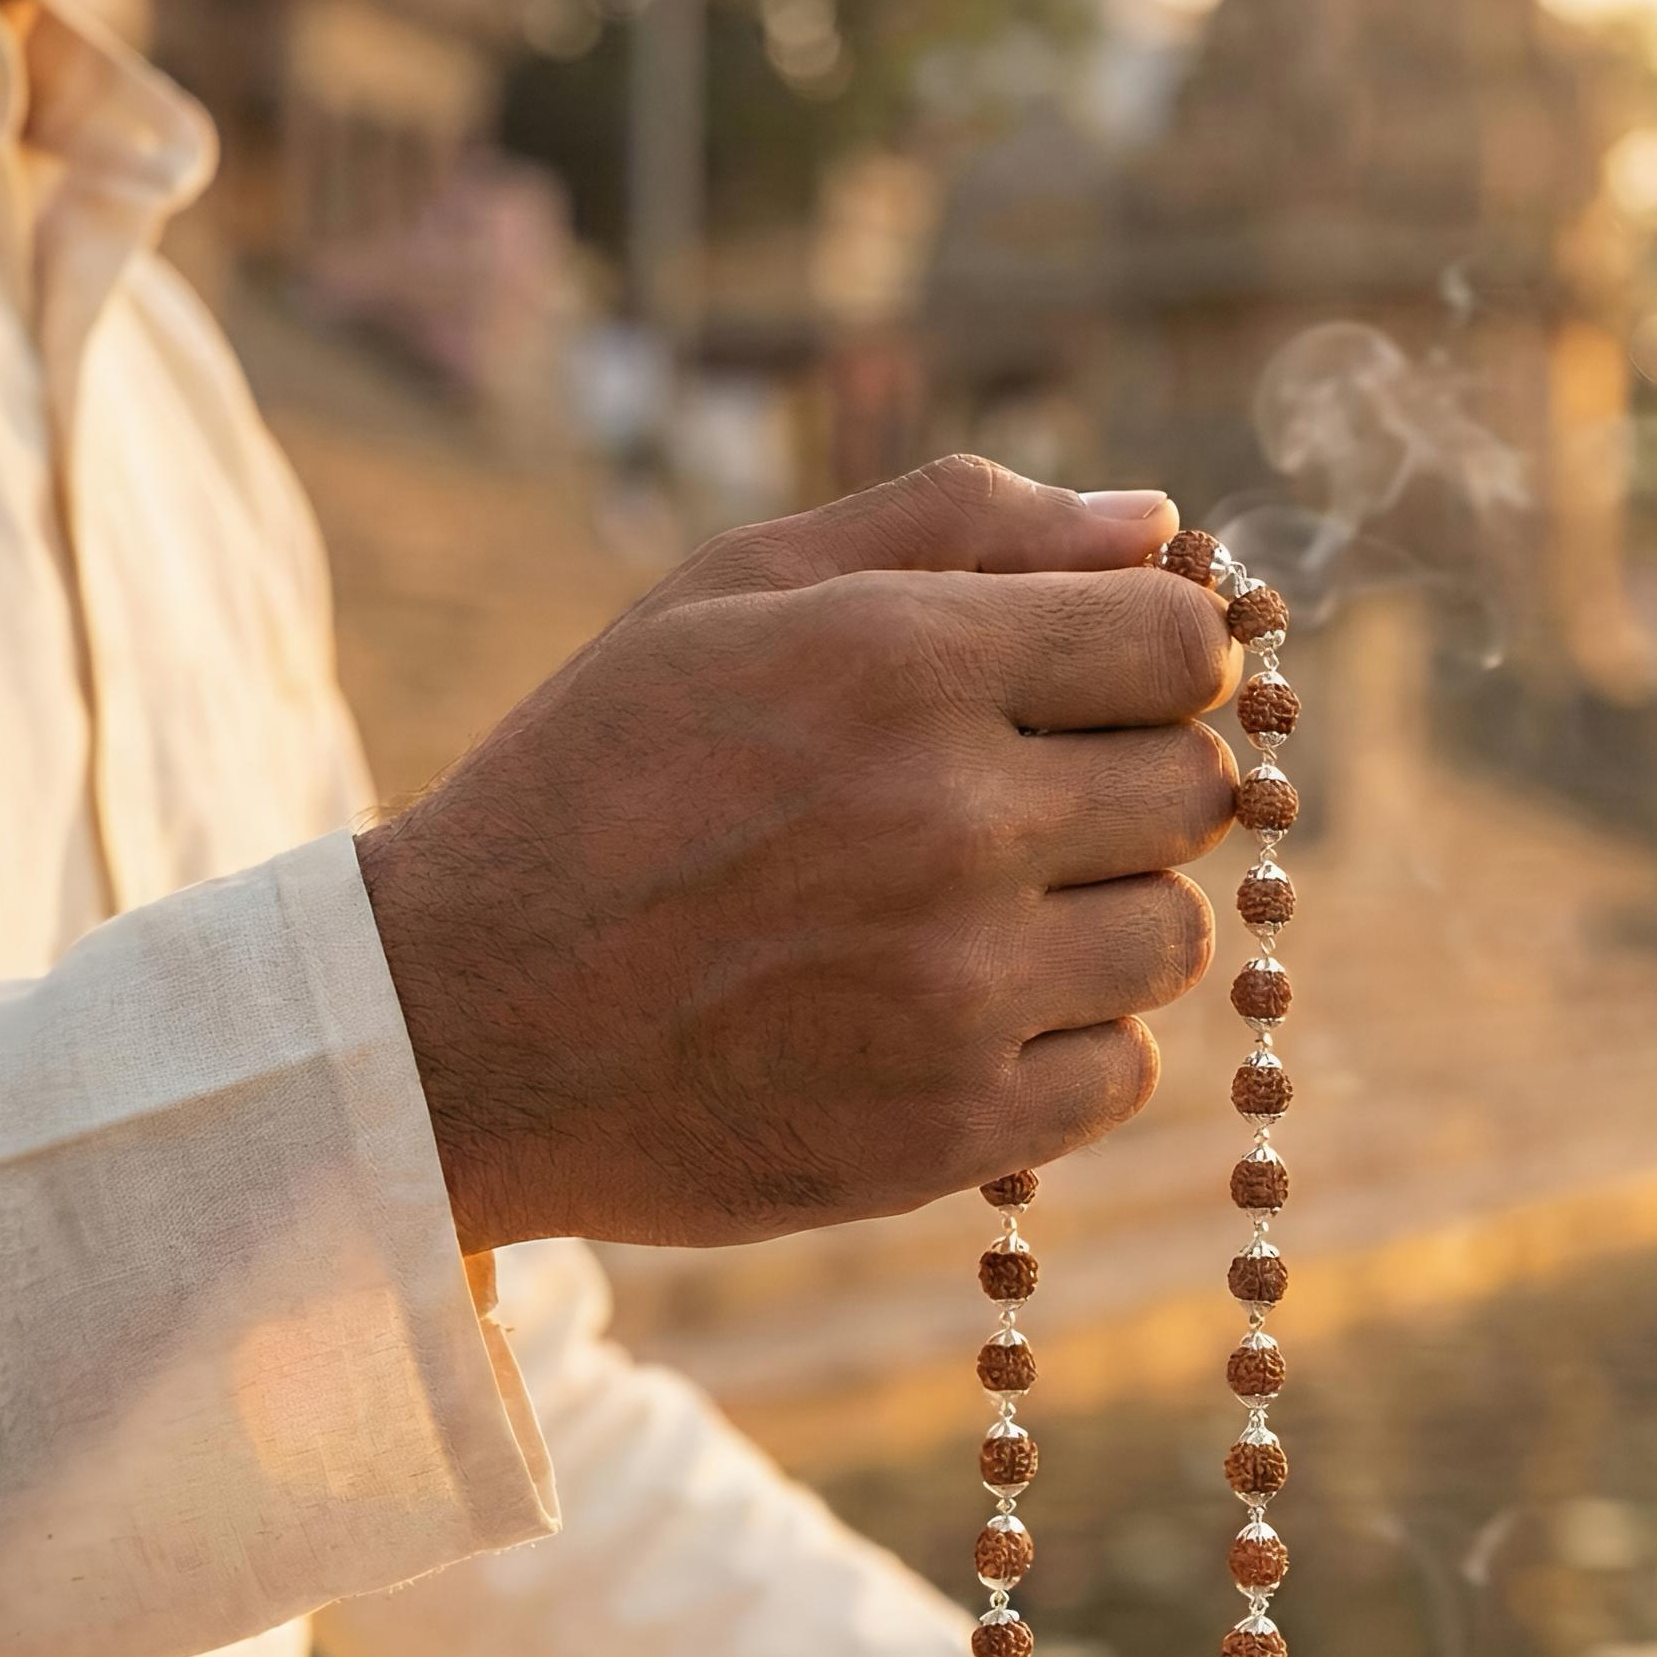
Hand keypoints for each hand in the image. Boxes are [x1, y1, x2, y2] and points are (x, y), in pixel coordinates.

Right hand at [356, 458, 1238, 1252]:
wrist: (458, 1024)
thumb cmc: (598, 782)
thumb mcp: (733, 596)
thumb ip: (956, 527)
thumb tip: (1159, 527)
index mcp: (898, 662)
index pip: (1182, 645)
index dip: (1164, 658)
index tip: (1106, 686)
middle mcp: (947, 822)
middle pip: (1197, 791)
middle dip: (1132, 785)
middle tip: (1019, 809)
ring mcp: (956, 991)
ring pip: (1175, 939)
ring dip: (1105, 922)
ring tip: (975, 918)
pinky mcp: (948, 1129)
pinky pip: (1120, 1073)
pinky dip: (1063, 1047)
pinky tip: (955, 1018)